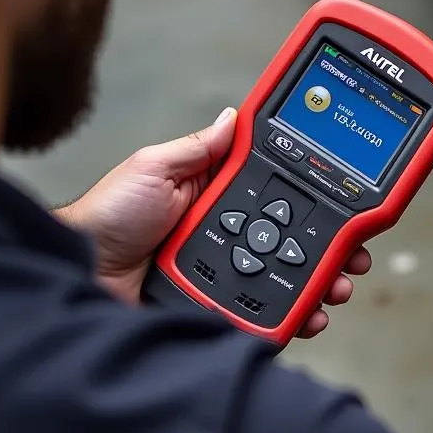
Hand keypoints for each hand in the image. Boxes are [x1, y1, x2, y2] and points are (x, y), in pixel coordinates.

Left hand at [56, 107, 370, 335]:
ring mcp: (228, 275)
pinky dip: (295, 316)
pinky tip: (312, 315)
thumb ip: (198, 148)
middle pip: (297, 242)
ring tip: (339, 286)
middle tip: (356, 254)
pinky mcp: (222, 310)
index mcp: (218, 199)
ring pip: (291, 279)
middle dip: (334, 248)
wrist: (77, 276)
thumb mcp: (153, 168)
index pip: (281, 195)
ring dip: (324, 283)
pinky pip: (267, 314)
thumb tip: (233, 117)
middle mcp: (231, 237)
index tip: (347, 198)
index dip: (317, 198)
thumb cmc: (105, 219)